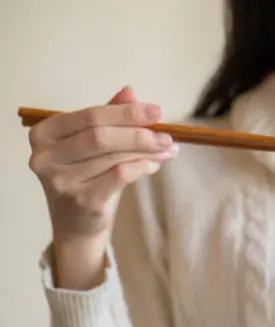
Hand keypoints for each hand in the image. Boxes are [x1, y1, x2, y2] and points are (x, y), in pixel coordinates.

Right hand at [29, 87, 177, 288]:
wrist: (76, 225)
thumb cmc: (85, 177)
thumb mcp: (91, 145)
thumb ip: (107, 117)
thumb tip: (130, 92)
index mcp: (44, 134)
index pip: (90, 116)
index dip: (126, 112)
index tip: (157, 112)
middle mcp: (45, 157)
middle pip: (100, 135)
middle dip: (140, 132)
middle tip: (167, 134)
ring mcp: (62, 181)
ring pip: (114, 156)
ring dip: (148, 150)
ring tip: (167, 148)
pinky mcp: (83, 201)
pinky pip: (121, 175)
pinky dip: (143, 166)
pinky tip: (154, 165)